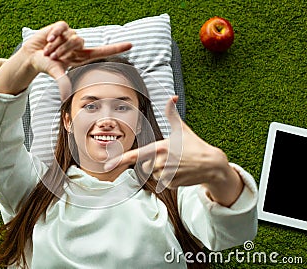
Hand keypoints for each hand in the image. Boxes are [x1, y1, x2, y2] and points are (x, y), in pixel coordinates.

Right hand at [0, 21, 131, 95]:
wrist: (32, 57)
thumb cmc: (47, 66)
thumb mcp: (56, 73)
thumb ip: (63, 82)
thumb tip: (66, 96)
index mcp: (82, 56)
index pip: (103, 51)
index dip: (116, 48)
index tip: (131, 45)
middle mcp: (78, 45)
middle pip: (79, 42)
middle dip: (64, 50)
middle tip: (54, 56)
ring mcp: (70, 35)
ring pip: (70, 35)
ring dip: (57, 44)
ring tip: (49, 51)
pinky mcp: (61, 27)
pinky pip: (62, 27)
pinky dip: (55, 34)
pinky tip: (48, 39)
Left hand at [105, 96, 243, 205]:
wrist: (211, 164)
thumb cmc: (194, 144)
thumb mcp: (181, 128)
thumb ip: (172, 113)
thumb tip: (172, 96)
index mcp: (160, 147)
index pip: (135, 155)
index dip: (119, 159)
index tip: (107, 165)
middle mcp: (161, 161)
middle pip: (144, 165)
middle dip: (152, 162)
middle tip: (168, 158)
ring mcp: (166, 174)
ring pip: (152, 174)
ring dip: (160, 171)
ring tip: (175, 165)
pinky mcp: (171, 184)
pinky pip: (161, 182)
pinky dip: (168, 179)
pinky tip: (179, 172)